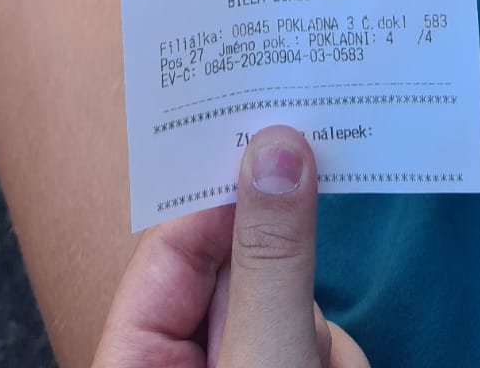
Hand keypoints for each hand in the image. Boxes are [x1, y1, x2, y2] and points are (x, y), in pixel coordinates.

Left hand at [91, 126, 369, 367]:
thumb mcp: (263, 361)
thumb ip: (271, 264)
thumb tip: (278, 149)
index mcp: (138, 355)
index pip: (175, 242)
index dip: (227, 192)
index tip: (279, 134)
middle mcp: (186, 358)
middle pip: (248, 268)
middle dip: (293, 291)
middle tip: (306, 321)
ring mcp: (244, 365)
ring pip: (298, 308)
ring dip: (326, 346)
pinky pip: (324, 345)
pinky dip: (341, 364)